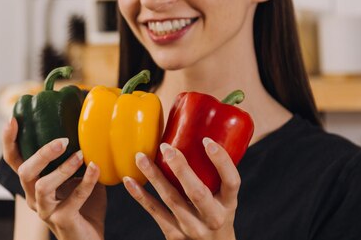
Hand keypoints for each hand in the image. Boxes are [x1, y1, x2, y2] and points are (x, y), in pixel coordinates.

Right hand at [2, 118, 105, 239]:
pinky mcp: (63, 221)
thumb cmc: (84, 206)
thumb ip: (80, 156)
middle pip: (24, 172)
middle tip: (62, 141)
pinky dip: (86, 182)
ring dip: (62, 168)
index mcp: (34, 184)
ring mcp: (46, 211)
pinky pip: (72, 199)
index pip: (15, 161)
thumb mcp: (80, 176)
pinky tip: (96, 168)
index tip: (13, 120)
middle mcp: (34, 197)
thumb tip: (91, 126)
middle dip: (41, 154)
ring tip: (80, 155)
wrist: (90, 238)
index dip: (10, 142)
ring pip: (42, 187)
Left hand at [123, 138, 239, 239]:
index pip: (231, 181)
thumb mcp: (225, 198)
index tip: (207, 141)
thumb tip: (199, 130)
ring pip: (171, 200)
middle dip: (181, 170)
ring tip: (140, 156)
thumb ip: (215, 172)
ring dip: (154, 177)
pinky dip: (140, 196)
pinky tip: (129, 181)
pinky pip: (155, 212)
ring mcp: (192, 227)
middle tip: (167, 148)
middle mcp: (212, 217)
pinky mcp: (174, 234)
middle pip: (197, 193)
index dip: (221, 161)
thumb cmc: (217, 213)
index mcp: (229, 203)